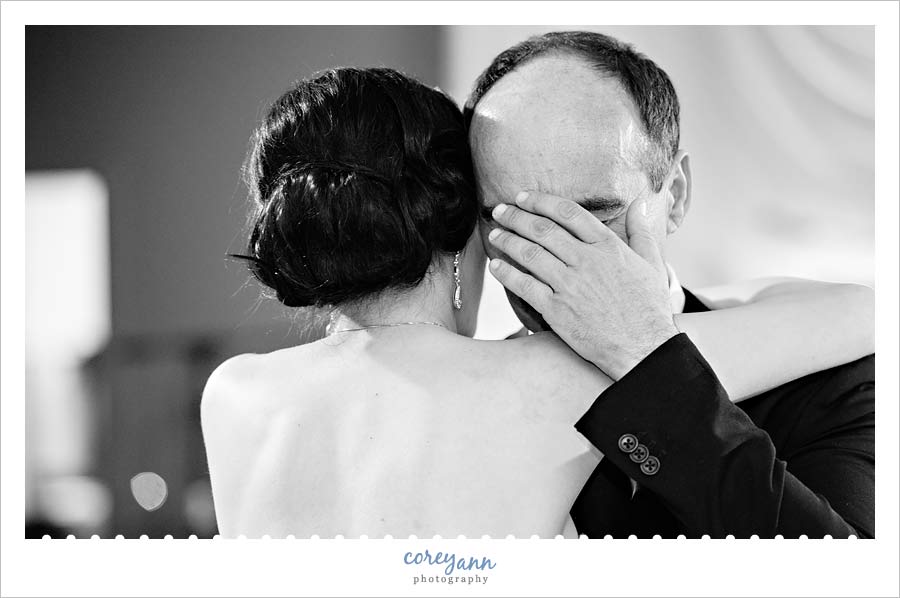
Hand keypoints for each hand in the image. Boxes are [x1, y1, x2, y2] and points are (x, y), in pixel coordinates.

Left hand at [487, 191, 678, 379]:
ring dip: (507, 241)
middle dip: (517, 216)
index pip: (569, 213)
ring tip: (495, 235)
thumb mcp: (652, 264)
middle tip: (500, 210)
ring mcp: (570, 285)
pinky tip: (496, 266)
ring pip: (530, 254)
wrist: (644, 349)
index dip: (541, 202)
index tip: (524, 197)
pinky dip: (506, 273)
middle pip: (543, 230)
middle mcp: (586, 261)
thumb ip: (641, 231)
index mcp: (608, 247)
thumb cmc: (649, 309)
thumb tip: (639, 203)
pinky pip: (524, 286)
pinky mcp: (557, 310)